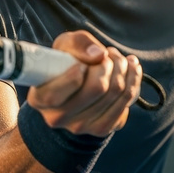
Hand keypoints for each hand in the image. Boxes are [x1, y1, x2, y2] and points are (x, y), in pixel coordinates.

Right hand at [26, 30, 141, 136]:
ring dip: (122, 67)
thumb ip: (78, 43)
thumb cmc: (66, 63)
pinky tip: (129, 69)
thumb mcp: (65, 46)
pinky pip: (127, 101)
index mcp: (40, 99)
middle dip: (108, 63)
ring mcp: (81, 127)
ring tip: (117, 59)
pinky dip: (133, 79)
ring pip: (116, 92)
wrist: (76, 88)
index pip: (56, 94)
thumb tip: (99, 55)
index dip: (75, 74)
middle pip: (97, 88)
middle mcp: (58, 118)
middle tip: (107, 54)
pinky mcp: (103, 129)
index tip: (82, 64)